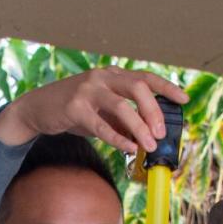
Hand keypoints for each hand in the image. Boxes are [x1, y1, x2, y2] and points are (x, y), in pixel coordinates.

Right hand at [0, 67, 186, 152]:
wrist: (38, 108)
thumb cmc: (73, 110)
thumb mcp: (102, 112)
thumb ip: (122, 121)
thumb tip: (145, 138)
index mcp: (112, 75)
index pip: (145, 77)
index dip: (167, 88)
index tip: (184, 100)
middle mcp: (102, 77)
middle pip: (137, 87)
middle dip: (154, 110)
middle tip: (161, 132)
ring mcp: (87, 90)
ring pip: (121, 105)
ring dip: (139, 126)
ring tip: (150, 144)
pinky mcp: (74, 107)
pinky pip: (100, 124)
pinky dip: (117, 137)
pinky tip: (128, 148)